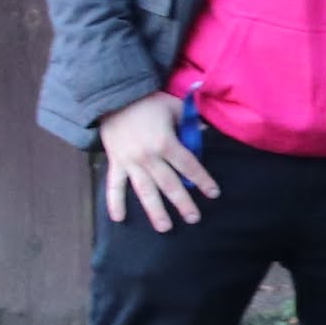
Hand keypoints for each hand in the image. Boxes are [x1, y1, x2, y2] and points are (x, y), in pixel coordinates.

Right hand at [98, 96, 216, 230]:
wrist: (112, 97)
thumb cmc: (147, 101)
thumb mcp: (174, 107)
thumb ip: (189, 122)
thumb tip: (204, 132)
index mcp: (165, 143)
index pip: (189, 166)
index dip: (202, 180)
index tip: (213, 193)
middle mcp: (148, 157)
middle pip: (170, 185)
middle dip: (183, 203)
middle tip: (194, 218)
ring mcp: (130, 162)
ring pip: (145, 191)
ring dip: (155, 211)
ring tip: (165, 228)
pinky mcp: (115, 163)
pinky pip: (114, 186)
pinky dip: (114, 203)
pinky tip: (118, 219)